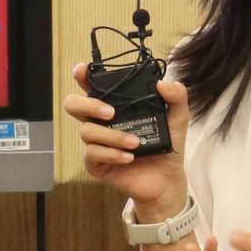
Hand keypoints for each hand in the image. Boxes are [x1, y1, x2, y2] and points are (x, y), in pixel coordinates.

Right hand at [64, 64, 188, 213]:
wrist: (168, 180)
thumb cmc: (167, 146)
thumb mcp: (178, 119)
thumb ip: (176, 98)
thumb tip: (164, 84)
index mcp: (115, 106)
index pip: (92, 87)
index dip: (82, 77)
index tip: (82, 70)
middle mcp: (100, 122)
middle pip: (73, 105)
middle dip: (88, 105)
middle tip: (111, 112)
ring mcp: (95, 143)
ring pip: (87, 131)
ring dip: (112, 136)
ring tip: (135, 143)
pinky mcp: (96, 164)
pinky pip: (92, 154)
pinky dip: (111, 154)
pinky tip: (128, 157)